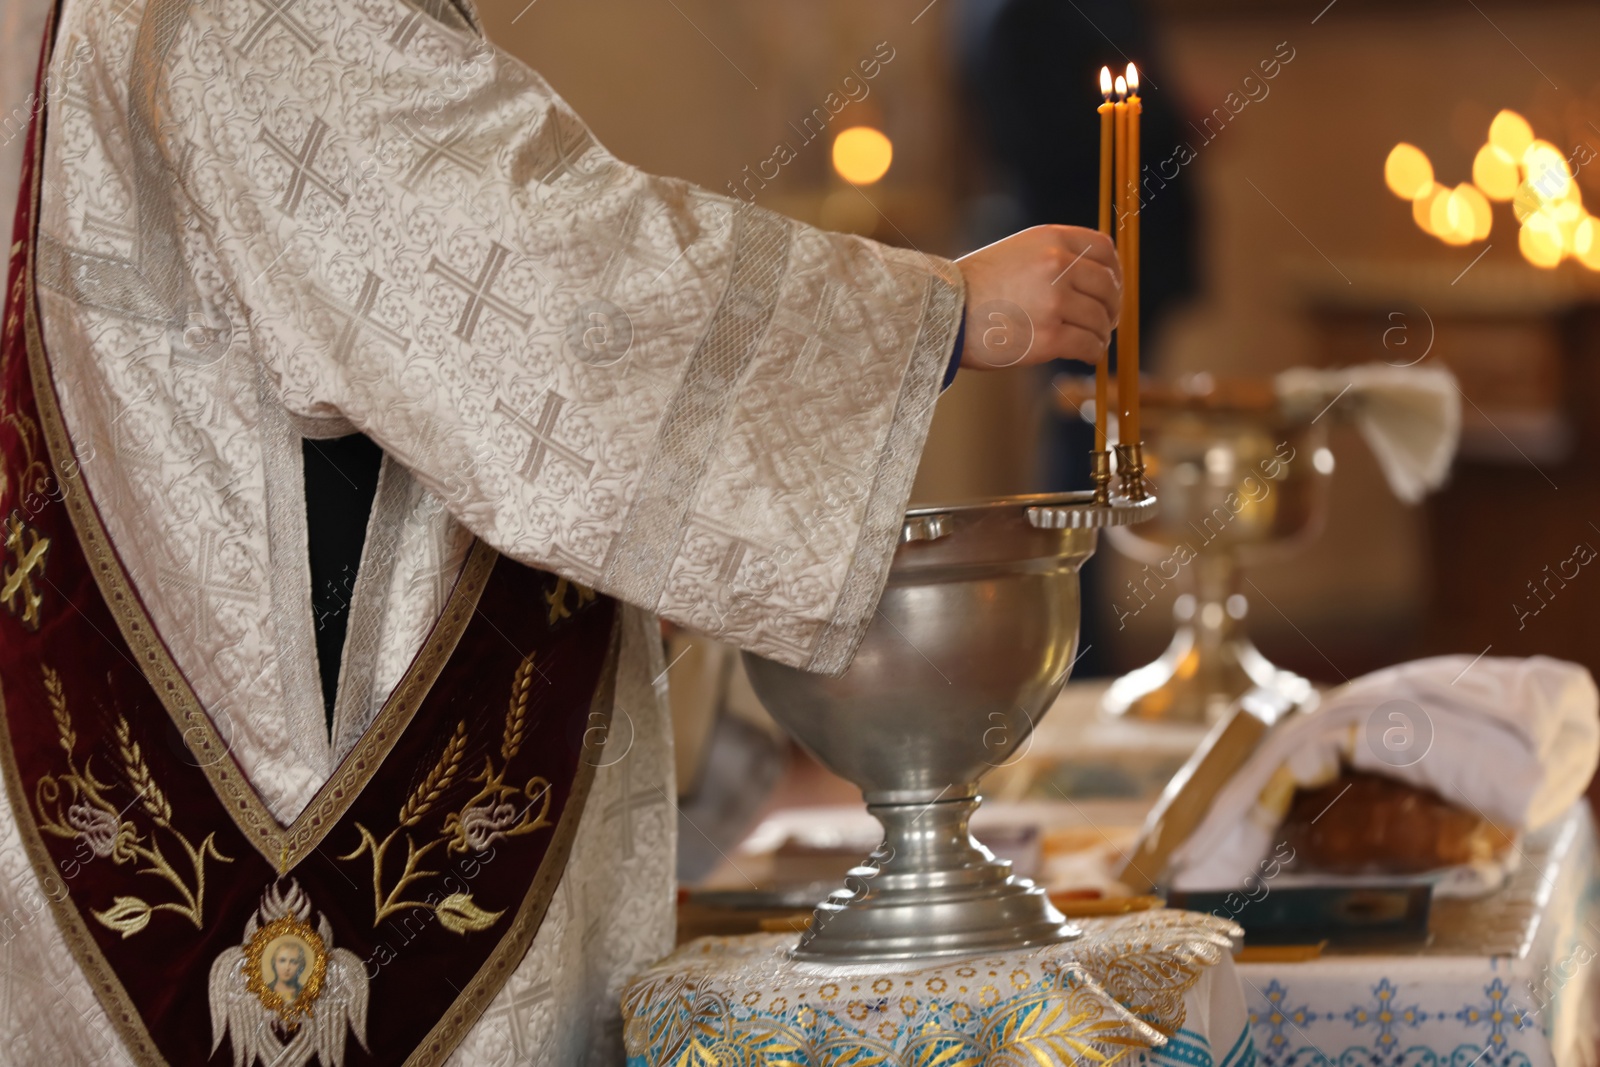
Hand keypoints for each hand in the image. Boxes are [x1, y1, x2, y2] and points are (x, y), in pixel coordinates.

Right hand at [955, 225, 1119, 369]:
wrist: (941, 313)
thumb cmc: (974, 287)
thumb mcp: (1017, 252)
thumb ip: (1054, 257)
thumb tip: (1096, 281)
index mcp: (1050, 240)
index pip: (1104, 249)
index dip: (1115, 272)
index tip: (1111, 289)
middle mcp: (1057, 265)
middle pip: (1108, 287)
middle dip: (1111, 308)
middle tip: (1105, 322)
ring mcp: (1055, 302)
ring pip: (1100, 320)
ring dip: (1100, 333)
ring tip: (1089, 340)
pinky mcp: (1049, 338)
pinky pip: (1089, 346)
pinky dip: (1092, 353)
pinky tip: (1084, 355)